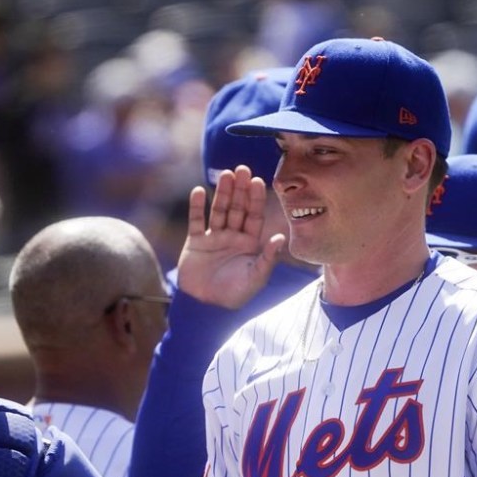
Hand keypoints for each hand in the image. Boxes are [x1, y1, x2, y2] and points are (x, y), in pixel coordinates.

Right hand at [176, 165, 285, 308]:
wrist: (206, 306)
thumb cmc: (235, 294)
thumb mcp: (256, 276)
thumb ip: (268, 257)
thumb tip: (281, 237)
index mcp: (249, 243)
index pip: (254, 216)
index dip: (255, 199)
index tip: (257, 181)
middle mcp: (233, 236)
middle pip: (237, 208)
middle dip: (239, 190)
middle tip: (241, 169)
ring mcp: (214, 238)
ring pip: (218, 210)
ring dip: (221, 192)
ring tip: (225, 174)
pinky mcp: (195, 243)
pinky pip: (196, 221)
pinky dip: (196, 207)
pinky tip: (197, 191)